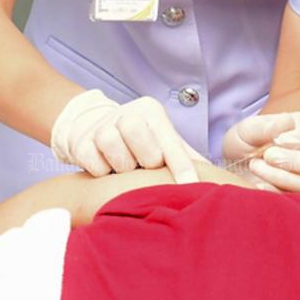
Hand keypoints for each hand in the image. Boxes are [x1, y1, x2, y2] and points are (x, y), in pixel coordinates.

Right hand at [51, 89, 205, 183]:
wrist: (95, 128)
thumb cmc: (142, 142)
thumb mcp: (164, 142)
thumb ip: (186, 157)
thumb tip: (218, 178)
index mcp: (152, 113)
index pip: (169, 141)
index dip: (180, 165)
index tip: (190, 186)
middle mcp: (126, 114)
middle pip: (139, 136)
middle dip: (145, 159)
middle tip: (145, 165)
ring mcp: (102, 127)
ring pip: (114, 149)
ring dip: (122, 166)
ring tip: (126, 168)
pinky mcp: (81, 143)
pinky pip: (93, 164)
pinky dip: (102, 171)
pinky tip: (107, 169)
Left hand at [221, 111, 299, 195]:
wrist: (233, 169)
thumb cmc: (246, 143)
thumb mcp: (247, 130)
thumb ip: (264, 125)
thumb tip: (286, 121)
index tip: (278, 140)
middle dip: (298, 161)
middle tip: (269, 156)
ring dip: (284, 177)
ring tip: (257, 166)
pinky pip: (299, 200)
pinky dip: (276, 190)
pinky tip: (258, 183)